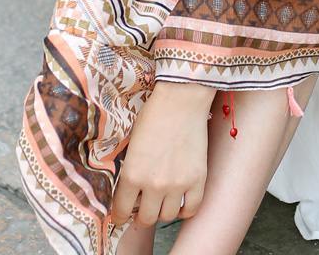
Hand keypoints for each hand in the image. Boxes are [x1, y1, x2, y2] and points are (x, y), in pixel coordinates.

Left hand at [111, 80, 215, 226]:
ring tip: (162, 200)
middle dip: (141, 215)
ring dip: (163, 211)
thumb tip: (129, 192)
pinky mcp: (198, 180)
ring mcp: (178, 184)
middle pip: (146, 219)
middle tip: (142, 207)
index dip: (120, 216)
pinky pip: (191, 209)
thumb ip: (130, 170)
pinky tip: (180, 200)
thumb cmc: (153, 115)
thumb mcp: (132, 143)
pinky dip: (185, 209)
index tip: (122, 216)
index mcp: (132, 174)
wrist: (181, 99)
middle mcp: (154, 184)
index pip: (122, 211)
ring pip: (168, 217)